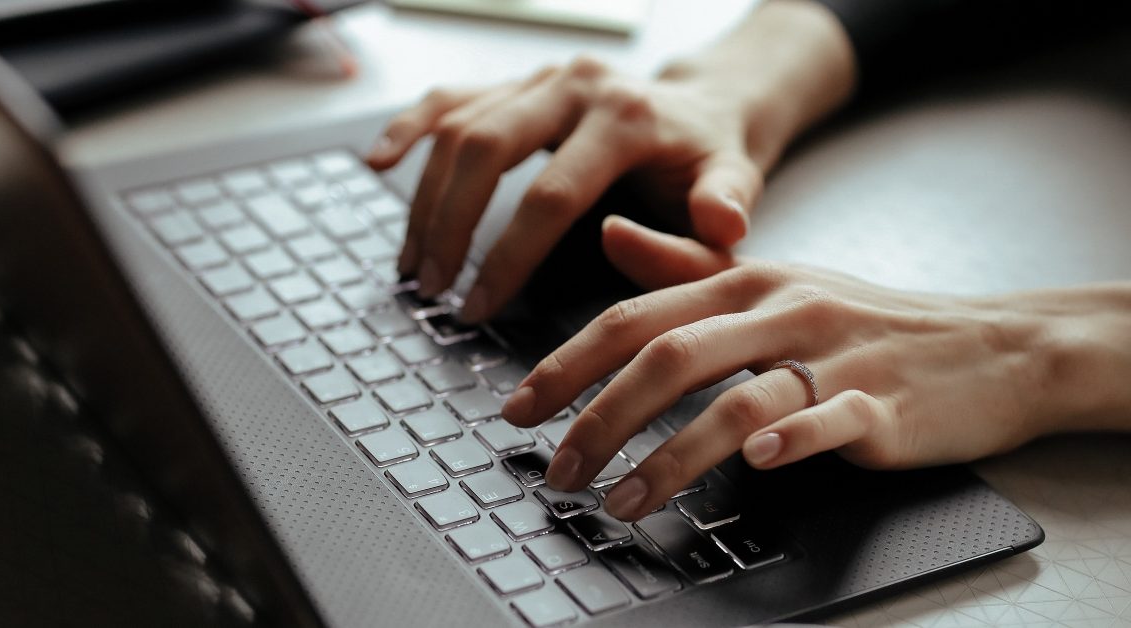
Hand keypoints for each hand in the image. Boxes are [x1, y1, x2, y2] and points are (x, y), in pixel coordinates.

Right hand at [367, 1, 856, 321]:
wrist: (705, 105)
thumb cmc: (713, 158)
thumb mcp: (735, 186)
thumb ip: (720, 213)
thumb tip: (676, 230)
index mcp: (627, 116)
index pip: (550, 194)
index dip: (506, 257)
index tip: (478, 308)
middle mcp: (576, 85)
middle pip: (486, 149)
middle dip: (449, 226)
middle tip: (431, 288)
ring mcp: (540, 78)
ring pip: (459, 127)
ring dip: (425, 198)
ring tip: (413, 263)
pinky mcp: (518, 82)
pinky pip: (450, 98)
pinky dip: (410, 128)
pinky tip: (379, 161)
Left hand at [501, 220, 1130, 520]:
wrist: (992, 344)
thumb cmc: (867, 319)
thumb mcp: (774, 282)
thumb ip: (687, 266)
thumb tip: (608, 235)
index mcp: (745, 282)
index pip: (635, 317)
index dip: (567, 363)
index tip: (517, 410)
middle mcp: (781, 310)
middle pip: (669, 357)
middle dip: (599, 416)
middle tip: (557, 469)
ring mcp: (834, 356)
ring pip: (736, 399)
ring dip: (669, 455)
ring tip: (620, 501)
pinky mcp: (884, 403)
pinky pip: (829, 419)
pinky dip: (790, 440)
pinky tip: (756, 466)